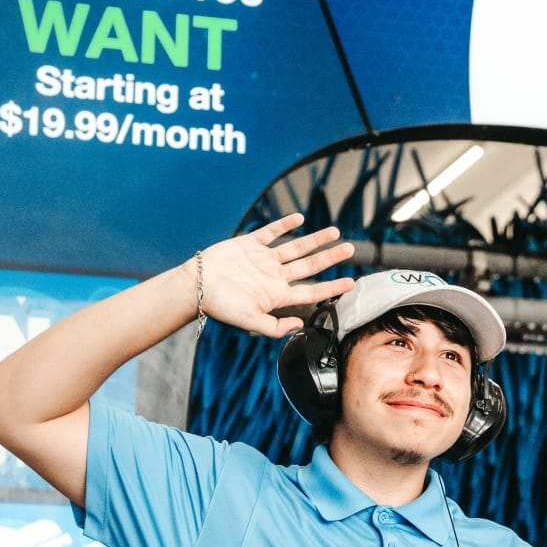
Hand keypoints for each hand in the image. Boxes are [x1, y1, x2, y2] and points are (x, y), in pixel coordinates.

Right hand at [194, 213, 354, 337]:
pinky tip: (299, 218)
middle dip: (330, 258)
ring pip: (295, 248)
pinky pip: (271, 232)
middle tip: (351, 250)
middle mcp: (273, 276)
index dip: (331, 288)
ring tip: (334, 232)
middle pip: (309, 266)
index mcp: (276, 295)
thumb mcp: (249, 322)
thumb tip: (300, 325)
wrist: (195, 286)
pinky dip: (284, 225)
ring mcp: (262, 260)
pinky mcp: (249, 244)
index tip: (350, 283)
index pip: (310, 291)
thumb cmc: (220, 307)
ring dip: (315, 240)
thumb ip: (275, 327)